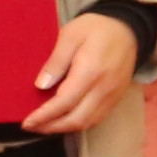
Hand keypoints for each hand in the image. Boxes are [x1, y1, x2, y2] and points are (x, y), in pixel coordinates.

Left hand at [20, 8, 143, 138]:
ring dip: (64, 128)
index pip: (65, 102)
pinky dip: (78, 124)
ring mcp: (113, 96)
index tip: (27, 122)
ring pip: (87, 123)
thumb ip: (56, 61)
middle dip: (51, 127)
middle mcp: (104, 89)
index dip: (45, 116)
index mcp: (90, 72)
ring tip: (44, 126)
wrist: (128, 27)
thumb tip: (41, 86)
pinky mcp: (116, 98)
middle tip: (31, 126)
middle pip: (77, 119)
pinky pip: (97, 118)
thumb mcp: (70, 36)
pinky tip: (64, 120)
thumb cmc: (96, 28)